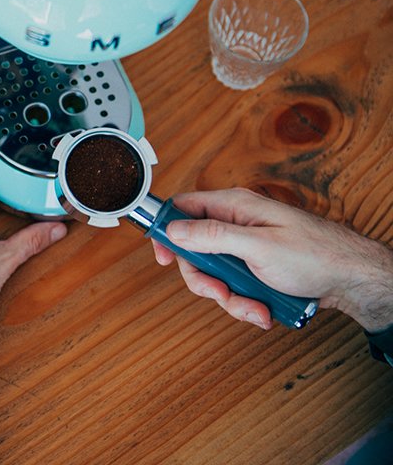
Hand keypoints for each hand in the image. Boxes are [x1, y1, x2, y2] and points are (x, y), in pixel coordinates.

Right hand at [151, 188, 392, 330]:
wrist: (353, 281)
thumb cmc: (316, 255)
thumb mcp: (258, 246)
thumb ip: (213, 236)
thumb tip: (174, 229)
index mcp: (234, 207)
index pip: (183, 209)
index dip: (167, 231)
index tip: (164, 257)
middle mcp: (236, 225)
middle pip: (195, 251)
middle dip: (205, 280)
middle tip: (220, 293)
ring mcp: (245, 248)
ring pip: (214, 275)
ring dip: (230, 298)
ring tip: (255, 307)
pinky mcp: (255, 270)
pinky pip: (234, 288)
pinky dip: (246, 303)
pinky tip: (264, 309)